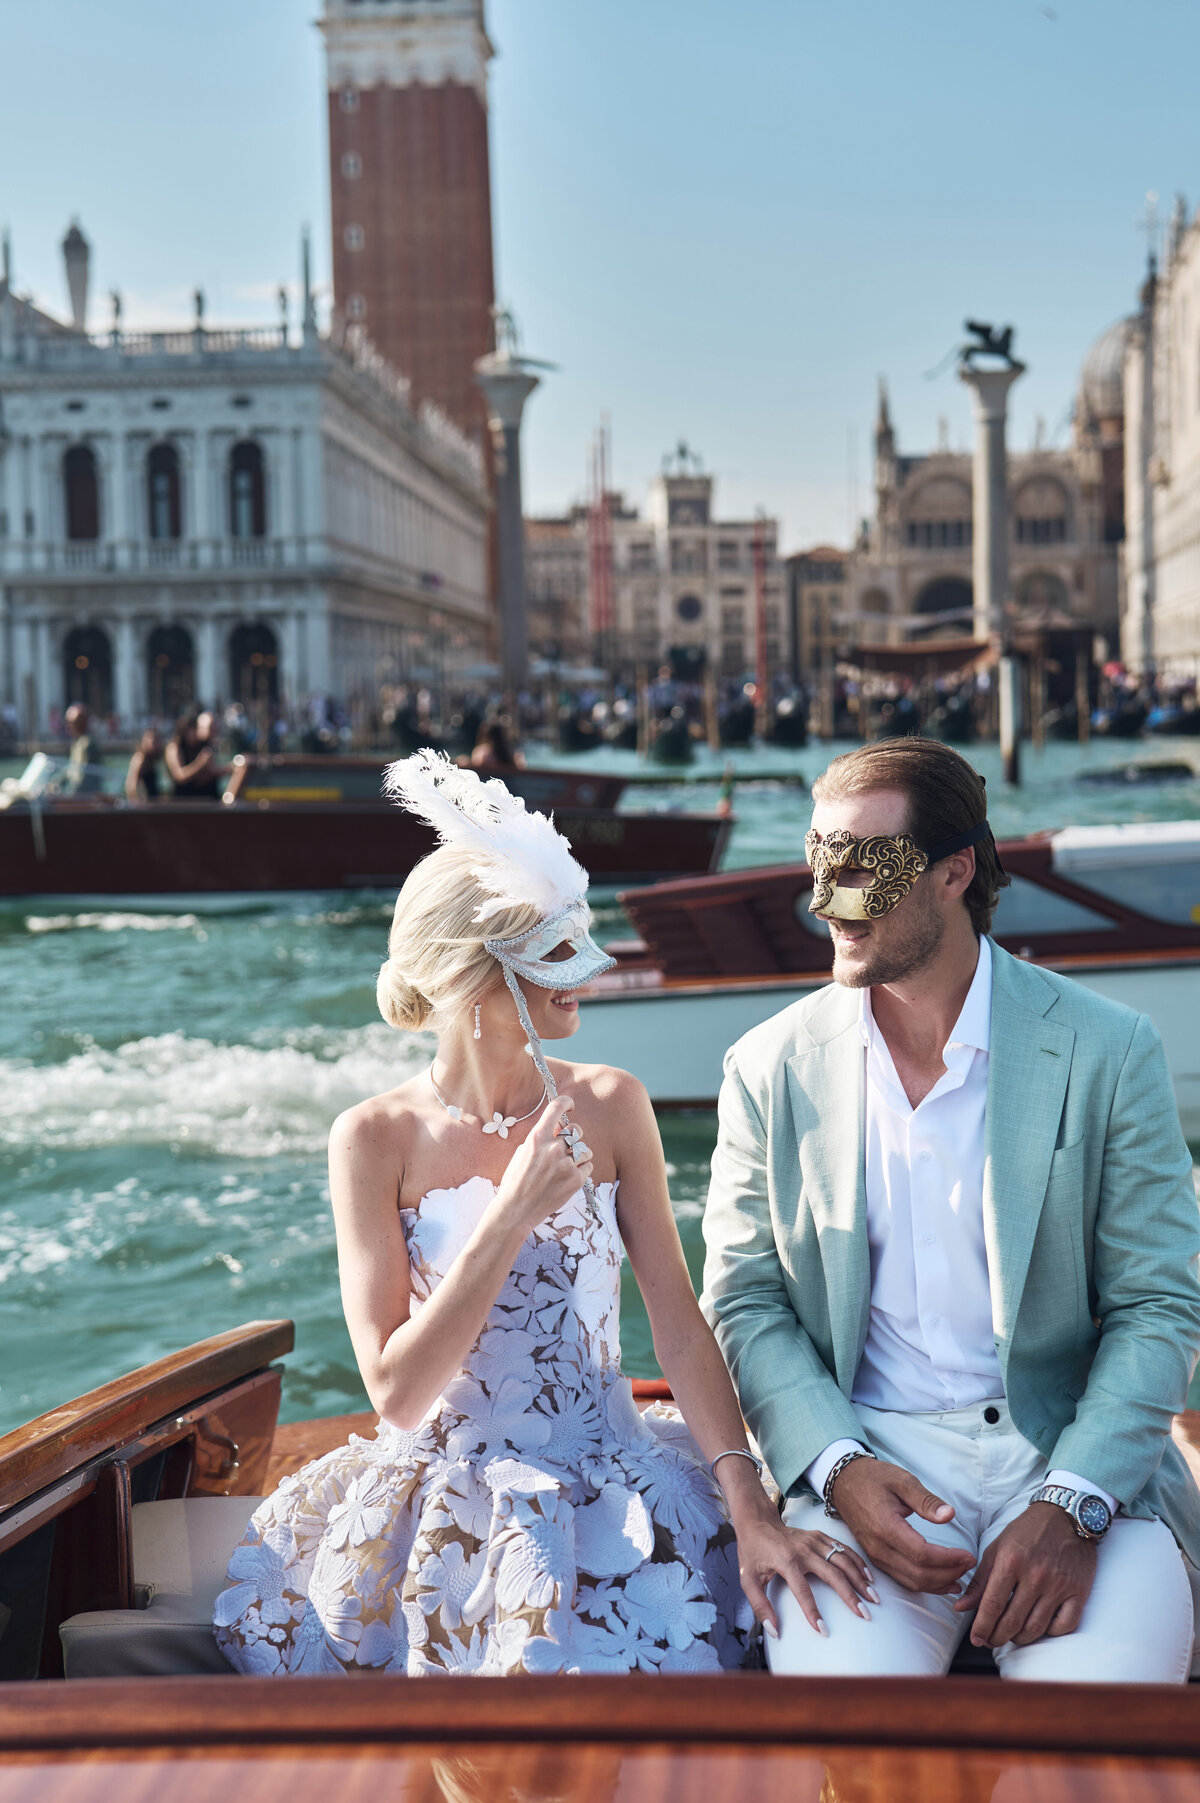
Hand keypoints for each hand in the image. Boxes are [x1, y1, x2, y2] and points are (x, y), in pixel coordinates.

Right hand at [492, 1094, 592, 1234]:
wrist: (516, 1210)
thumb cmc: (516, 1181)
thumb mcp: (522, 1152)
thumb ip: (541, 1139)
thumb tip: (558, 1129)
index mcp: (537, 1137)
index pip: (556, 1108)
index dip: (566, 1103)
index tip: (570, 1106)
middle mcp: (552, 1148)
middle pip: (576, 1130)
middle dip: (573, 1136)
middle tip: (566, 1147)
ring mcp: (565, 1164)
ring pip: (585, 1149)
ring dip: (579, 1155)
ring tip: (566, 1166)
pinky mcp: (575, 1180)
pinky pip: (588, 1166)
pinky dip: (581, 1170)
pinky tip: (568, 1177)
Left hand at [732, 1502, 877, 1637]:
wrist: (757, 1521)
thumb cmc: (752, 1552)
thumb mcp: (747, 1579)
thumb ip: (759, 1606)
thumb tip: (774, 1631)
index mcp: (786, 1562)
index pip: (803, 1592)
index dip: (813, 1613)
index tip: (823, 1631)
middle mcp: (804, 1550)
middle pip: (833, 1575)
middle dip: (851, 1596)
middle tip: (865, 1615)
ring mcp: (814, 1541)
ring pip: (843, 1560)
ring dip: (860, 1579)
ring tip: (873, 1597)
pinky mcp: (819, 1536)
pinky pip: (842, 1549)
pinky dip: (857, 1561)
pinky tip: (868, 1576)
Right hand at [830, 1457, 973, 1595]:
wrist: (844, 1482)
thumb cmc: (874, 1478)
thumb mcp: (902, 1481)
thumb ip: (926, 1500)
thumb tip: (950, 1515)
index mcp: (885, 1527)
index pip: (922, 1554)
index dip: (948, 1560)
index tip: (968, 1556)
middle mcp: (878, 1547)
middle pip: (918, 1575)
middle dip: (948, 1574)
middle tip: (969, 1565)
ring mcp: (875, 1556)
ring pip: (911, 1582)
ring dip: (938, 1584)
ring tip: (961, 1577)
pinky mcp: (876, 1559)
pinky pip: (902, 1579)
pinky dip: (924, 1584)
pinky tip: (940, 1582)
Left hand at [953, 1503, 1096, 1647]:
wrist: (1066, 1515)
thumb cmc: (1027, 1531)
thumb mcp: (997, 1548)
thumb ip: (980, 1580)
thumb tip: (961, 1606)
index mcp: (1011, 1561)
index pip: (992, 1605)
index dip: (981, 1627)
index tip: (976, 1638)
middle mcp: (1035, 1575)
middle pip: (1012, 1621)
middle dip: (997, 1637)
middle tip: (991, 1641)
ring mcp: (1059, 1585)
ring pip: (1036, 1628)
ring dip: (1020, 1638)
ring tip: (1011, 1636)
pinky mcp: (1079, 1591)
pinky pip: (1065, 1625)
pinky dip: (1050, 1633)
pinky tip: (1040, 1629)